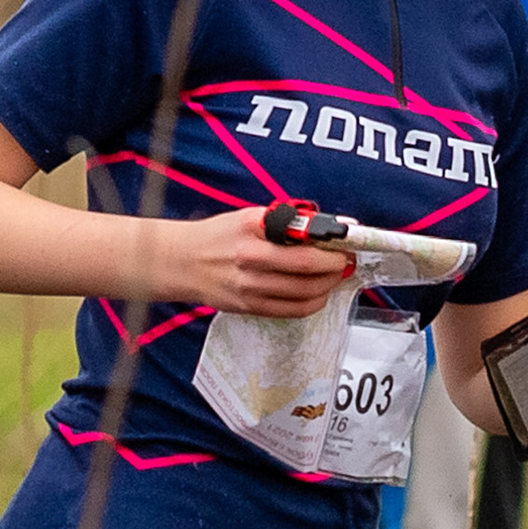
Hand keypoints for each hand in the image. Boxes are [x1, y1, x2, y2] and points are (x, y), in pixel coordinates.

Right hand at [163, 203, 356, 320]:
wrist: (181, 262)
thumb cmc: (219, 236)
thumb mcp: (250, 218)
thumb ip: (288, 222)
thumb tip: (330, 225)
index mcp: (253, 229)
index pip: (303, 239)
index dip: (332, 245)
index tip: (347, 242)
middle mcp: (251, 259)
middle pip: (308, 270)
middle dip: (335, 267)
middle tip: (346, 261)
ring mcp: (249, 287)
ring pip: (303, 293)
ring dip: (327, 286)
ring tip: (335, 277)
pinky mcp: (248, 307)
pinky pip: (290, 311)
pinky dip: (312, 303)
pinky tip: (317, 294)